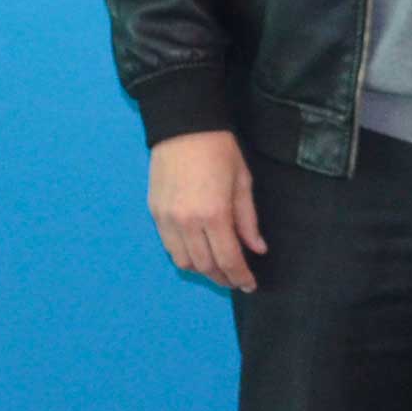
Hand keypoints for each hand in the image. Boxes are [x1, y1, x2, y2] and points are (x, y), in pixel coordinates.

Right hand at [148, 130, 264, 292]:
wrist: (184, 126)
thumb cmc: (220, 150)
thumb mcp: (242, 182)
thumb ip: (248, 220)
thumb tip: (256, 249)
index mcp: (214, 214)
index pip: (228, 259)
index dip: (240, 276)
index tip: (250, 285)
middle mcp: (187, 223)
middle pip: (205, 266)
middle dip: (223, 277)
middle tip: (236, 279)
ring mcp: (167, 219)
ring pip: (184, 261)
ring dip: (202, 269)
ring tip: (217, 267)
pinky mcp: (154, 213)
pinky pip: (169, 246)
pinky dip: (184, 255)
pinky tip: (197, 251)